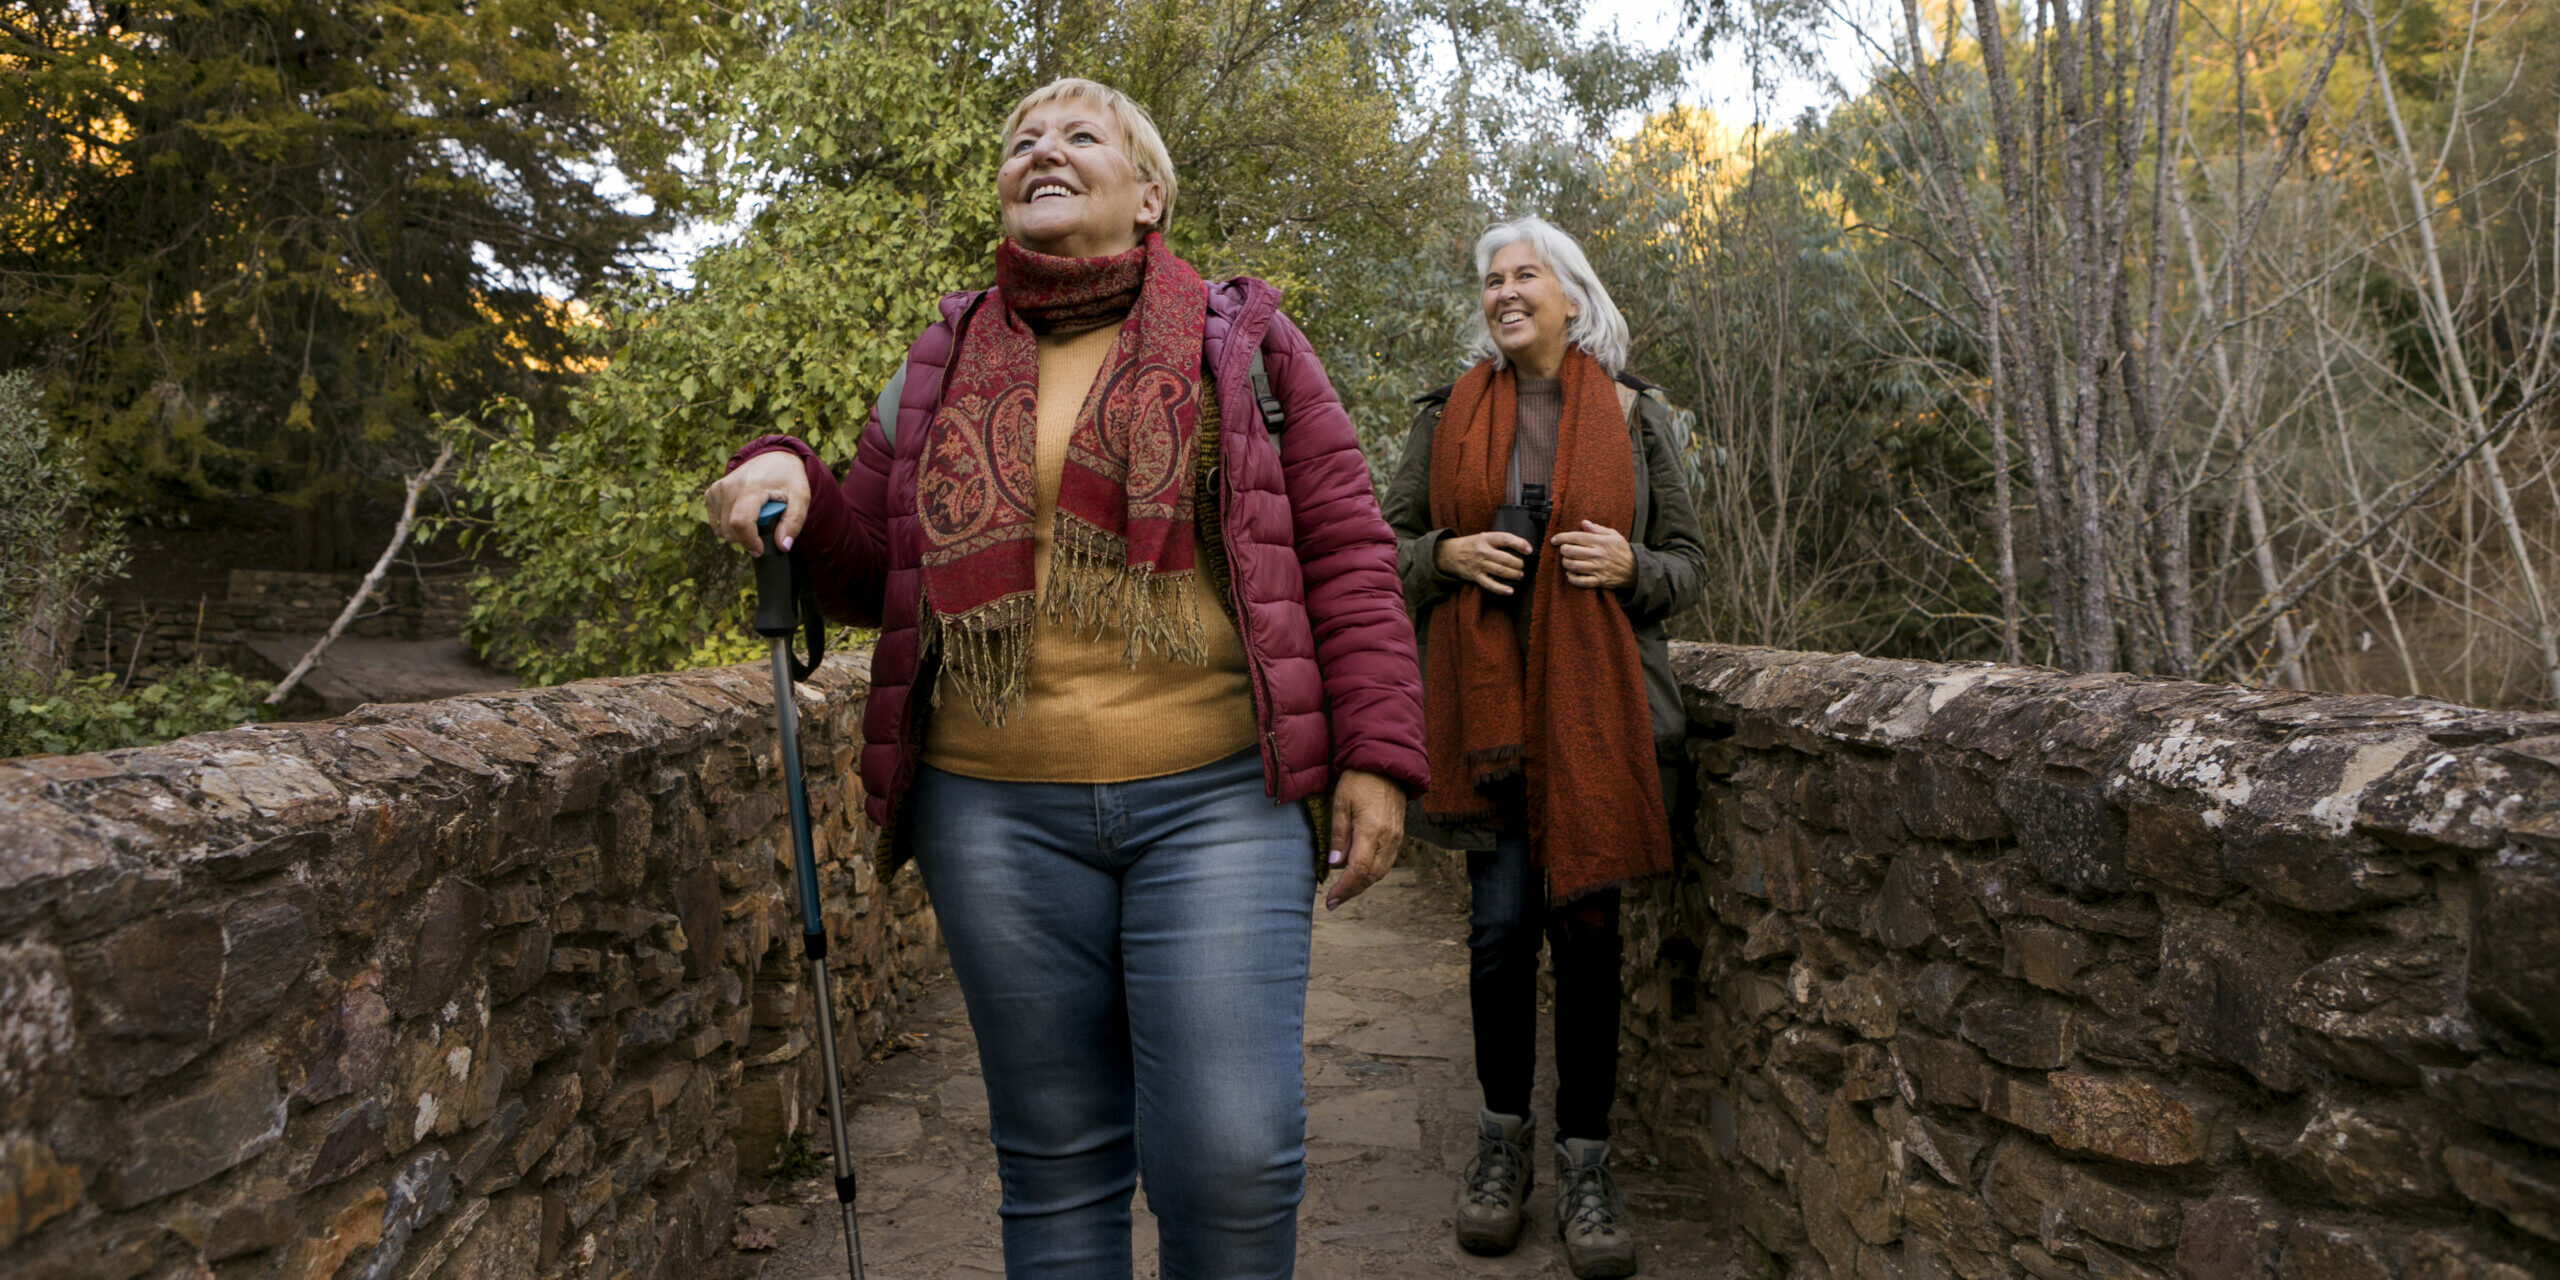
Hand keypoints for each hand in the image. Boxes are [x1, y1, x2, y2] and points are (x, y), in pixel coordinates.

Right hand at [704, 452, 810, 556]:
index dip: (749, 541)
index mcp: (751, 487)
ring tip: (756, 519)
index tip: (760, 549)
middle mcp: (729, 486)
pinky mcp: (712, 492)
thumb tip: (782, 546)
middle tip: (765, 528)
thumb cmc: (789, 479)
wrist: (774, 457)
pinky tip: (743, 514)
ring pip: (721, 529)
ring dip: (738, 533)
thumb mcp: (800, 498)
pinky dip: (728, 525)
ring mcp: (718, 489)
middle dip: (747, 539)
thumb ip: (793, 523)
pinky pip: (715, 522)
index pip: (740, 522)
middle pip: (729, 529)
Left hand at [1323, 769, 1405, 910]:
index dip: (1344, 889)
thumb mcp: (1340, 804)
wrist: (1386, 765)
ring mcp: (1396, 837)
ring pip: (1381, 872)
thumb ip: (1339, 836)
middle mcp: (1388, 838)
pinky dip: (1372, 873)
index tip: (1331, 900)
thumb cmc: (1359, 781)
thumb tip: (1335, 864)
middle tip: (1334, 902)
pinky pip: (1387, 862)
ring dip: (1363, 884)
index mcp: (1371, 830)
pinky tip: (1359, 874)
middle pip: (1371, 876)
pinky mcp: (1399, 835)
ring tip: (1344, 891)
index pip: (1358, 870)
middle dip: (1352, 891)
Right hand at [1434, 531, 1534, 595]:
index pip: (1505, 539)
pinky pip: (1489, 584)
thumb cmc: (1472, 545)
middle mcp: (1482, 551)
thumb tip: (1522, 548)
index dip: (1519, 544)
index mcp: (1486, 538)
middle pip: (1505, 558)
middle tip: (1523, 565)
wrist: (1450, 553)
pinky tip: (1510, 591)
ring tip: (1520, 575)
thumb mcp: (1484, 537)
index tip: (1529, 550)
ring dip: (1513, 574)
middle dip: (1518, 563)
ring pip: (1499, 571)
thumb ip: (1499, 541)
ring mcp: (1478, 564)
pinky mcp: (1475, 576)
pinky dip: (1500, 588)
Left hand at [1552, 521, 1634, 589]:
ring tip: (1566, 561)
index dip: (1561, 537)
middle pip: (1571, 551)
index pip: (1575, 537)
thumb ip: (1597, 529)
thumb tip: (1583, 523)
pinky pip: (1580, 581)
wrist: (1635, 569)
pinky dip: (1571, 578)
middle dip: (1563, 550)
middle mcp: (1597, 555)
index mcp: (1600, 542)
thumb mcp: (1614, 535)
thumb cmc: (1622, 550)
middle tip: (1563, 550)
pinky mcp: (1599, 581)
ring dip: (1565, 563)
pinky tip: (1570, 573)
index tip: (1554, 540)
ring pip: (1573, 566)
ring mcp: (1598, 569)